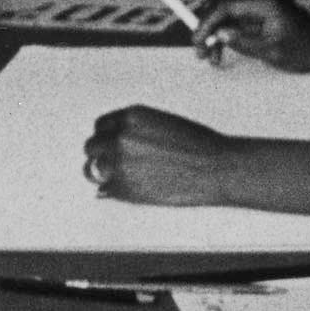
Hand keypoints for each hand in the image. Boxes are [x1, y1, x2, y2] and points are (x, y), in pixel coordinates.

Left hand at [84, 105, 233, 206]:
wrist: (217, 169)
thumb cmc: (201, 148)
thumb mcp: (164, 124)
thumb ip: (138, 132)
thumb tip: (119, 147)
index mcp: (131, 117)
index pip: (102, 126)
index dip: (107, 138)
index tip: (113, 148)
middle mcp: (121, 137)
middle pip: (92, 146)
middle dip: (102, 155)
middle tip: (113, 167)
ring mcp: (120, 162)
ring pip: (92, 169)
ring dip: (102, 175)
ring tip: (119, 181)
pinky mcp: (125, 187)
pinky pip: (106, 190)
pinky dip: (114, 193)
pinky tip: (130, 193)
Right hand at [192, 0, 309, 72]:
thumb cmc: (305, 49)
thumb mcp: (272, 51)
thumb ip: (244, 42)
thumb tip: (219, 35)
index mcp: (262, 0)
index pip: (225, 6)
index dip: (207, 23)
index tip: (198, 41)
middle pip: (221, 6)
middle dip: (207, 28)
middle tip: (199, 51)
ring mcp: (257, 1)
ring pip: (225, 13)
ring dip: (215, 33)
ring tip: (211, 58)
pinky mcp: (258, 10)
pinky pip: (235, 18)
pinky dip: (226, 33)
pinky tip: (221, 51)